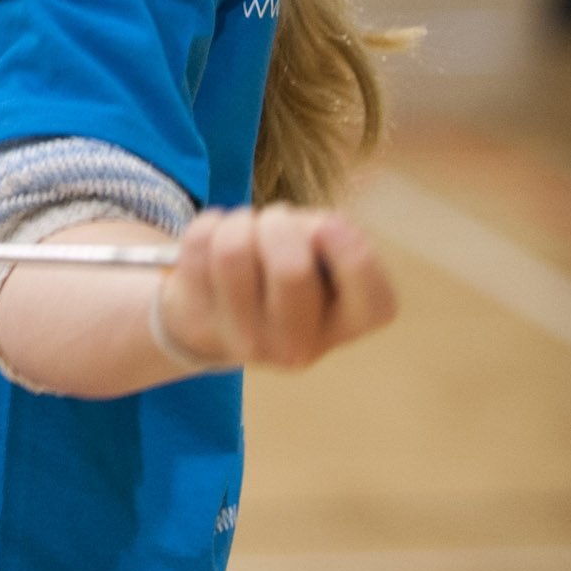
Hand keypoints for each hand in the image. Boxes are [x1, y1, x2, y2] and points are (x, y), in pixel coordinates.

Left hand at [154, 204, 397, 370]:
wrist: (218, 312)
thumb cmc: (284, 267)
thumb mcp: (321, 250)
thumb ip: (330, 235)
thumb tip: (317, 230)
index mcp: (348, 326)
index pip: (372, 298)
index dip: (350, 249)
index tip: (325, 228)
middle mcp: (302, 348)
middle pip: (291, 268)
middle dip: (278, 223)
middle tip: (273, 225)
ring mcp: (246, 343)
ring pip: (234, 251)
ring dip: (239, 222)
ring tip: (243, 233)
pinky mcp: (198, 324)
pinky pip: (198, 245)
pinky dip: (208, 224)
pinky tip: (214, 246)